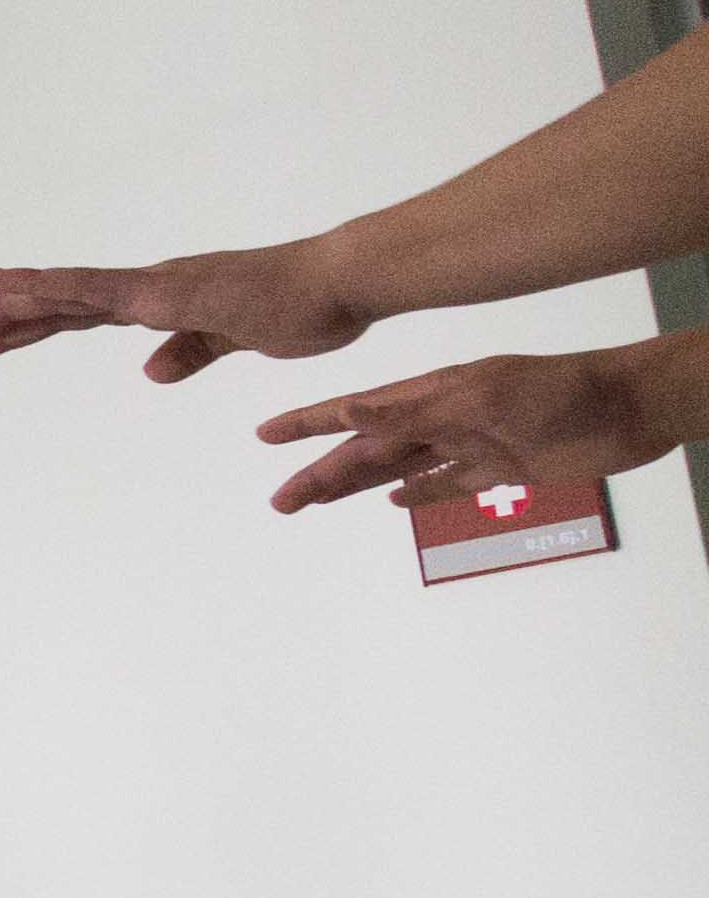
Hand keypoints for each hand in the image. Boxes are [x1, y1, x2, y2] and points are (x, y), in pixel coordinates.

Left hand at [0, 243, 360, 380]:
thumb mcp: (235, 342)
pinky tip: (9, 282)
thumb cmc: (302, 309)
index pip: (81, 318)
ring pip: (63, 296)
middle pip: (60, 308)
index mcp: (160, 303)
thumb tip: (149, 372)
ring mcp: (152, 287)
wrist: (342, 284)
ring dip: (9, 307)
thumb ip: (192, 351)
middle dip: (4, 322)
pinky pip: (93, 288)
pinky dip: (47, 284)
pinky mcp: (164, 292)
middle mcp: (146, 289)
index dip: (33, 326)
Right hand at [251, 341, 693, 511]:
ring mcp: (470, 445)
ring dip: (357, 487)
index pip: (357, 411)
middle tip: (281, 501)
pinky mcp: (503, 470)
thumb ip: (415, 408)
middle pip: (368, 451)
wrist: (632, 408)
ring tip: (315, 501)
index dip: (310, 424)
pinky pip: (447, 486)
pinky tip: (396, 503)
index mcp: (431, 396)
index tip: (266, 435)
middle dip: (321, 473)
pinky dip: (418, 496)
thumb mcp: (483, 396)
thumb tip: (350, 410)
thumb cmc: (561, 393)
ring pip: (398, 471)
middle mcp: (443, 420)